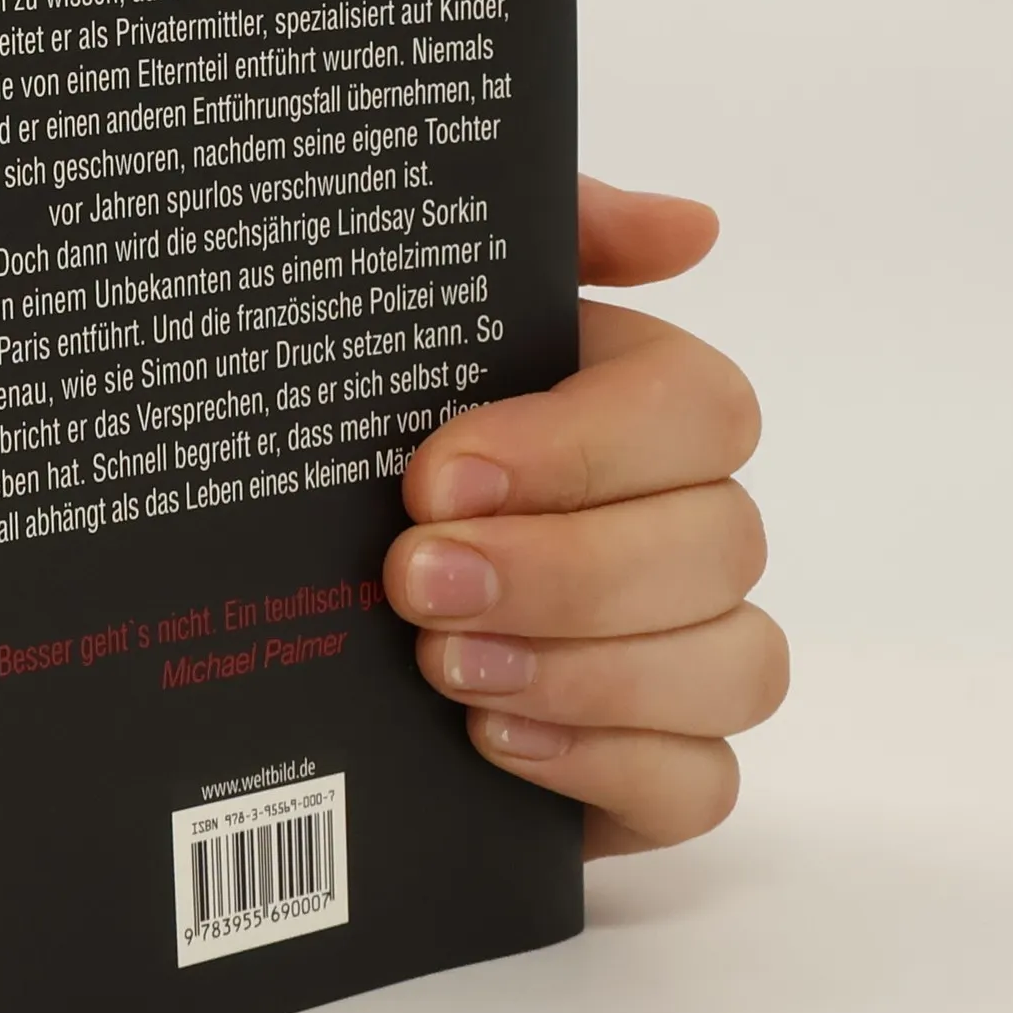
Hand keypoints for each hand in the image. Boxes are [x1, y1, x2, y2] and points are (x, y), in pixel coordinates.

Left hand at [382, 176, 784, 857]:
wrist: (275, 624)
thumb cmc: (357, 451)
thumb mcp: (416, 315)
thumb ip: (551, 240)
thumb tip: (689, 228)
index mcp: (630, 407)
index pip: (698, 409)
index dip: (581, 448)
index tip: (438, 475)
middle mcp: (678, 524)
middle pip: (722, 542)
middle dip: (563, 569)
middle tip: (413, 582)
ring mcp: (680, 651)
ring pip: (737, 664)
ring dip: (588, 670)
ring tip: (441, 667)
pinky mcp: (653, 767)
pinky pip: (703, 784)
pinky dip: (606, 765)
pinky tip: (492, 739)